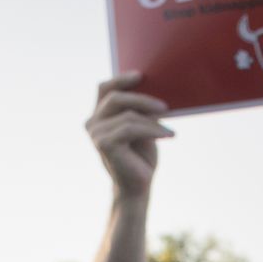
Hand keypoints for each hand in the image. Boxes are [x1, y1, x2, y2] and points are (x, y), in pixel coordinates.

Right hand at [87, 73, 172, 199]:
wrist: (137, 186)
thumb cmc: (141, 158)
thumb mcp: (143, 129)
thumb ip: (141, 111)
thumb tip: (156, 91)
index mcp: (99, 115)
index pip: (104, 89)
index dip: (120, 79)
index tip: (141, 75)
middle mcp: (92, 122)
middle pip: (116, 98)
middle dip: (142, 99)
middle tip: (165, 106)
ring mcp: (96, 133)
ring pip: (128, 115)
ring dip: (153, 121)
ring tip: (170, 131)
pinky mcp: (104, 143)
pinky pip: (131, 128)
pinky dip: (153, 130)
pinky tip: (169, 135)